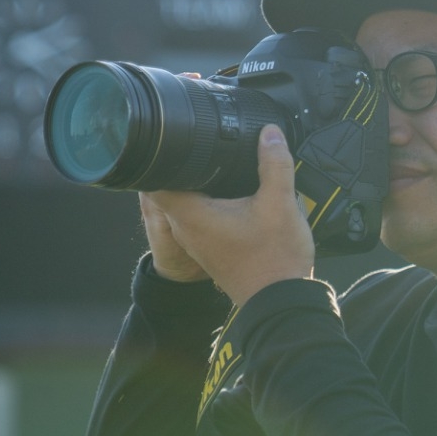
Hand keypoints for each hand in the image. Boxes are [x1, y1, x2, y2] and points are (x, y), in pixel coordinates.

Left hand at [146, 126, 314, 305]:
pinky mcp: (210, 251)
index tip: (171, 140)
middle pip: (169, 189)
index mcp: (192, 215)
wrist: (281, 302)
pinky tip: (231, 197)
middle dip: (182, 167)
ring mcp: (196, 243)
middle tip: (201, 146)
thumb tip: (270, 133)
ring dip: (196, 188)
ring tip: (217, 167)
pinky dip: (208, 205)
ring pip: (185, 205)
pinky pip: (199, 219)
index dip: (161, 157)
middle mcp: (186, 230)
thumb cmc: (275, 259)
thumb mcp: (280, 204)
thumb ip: (274, 164)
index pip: (155, 179)